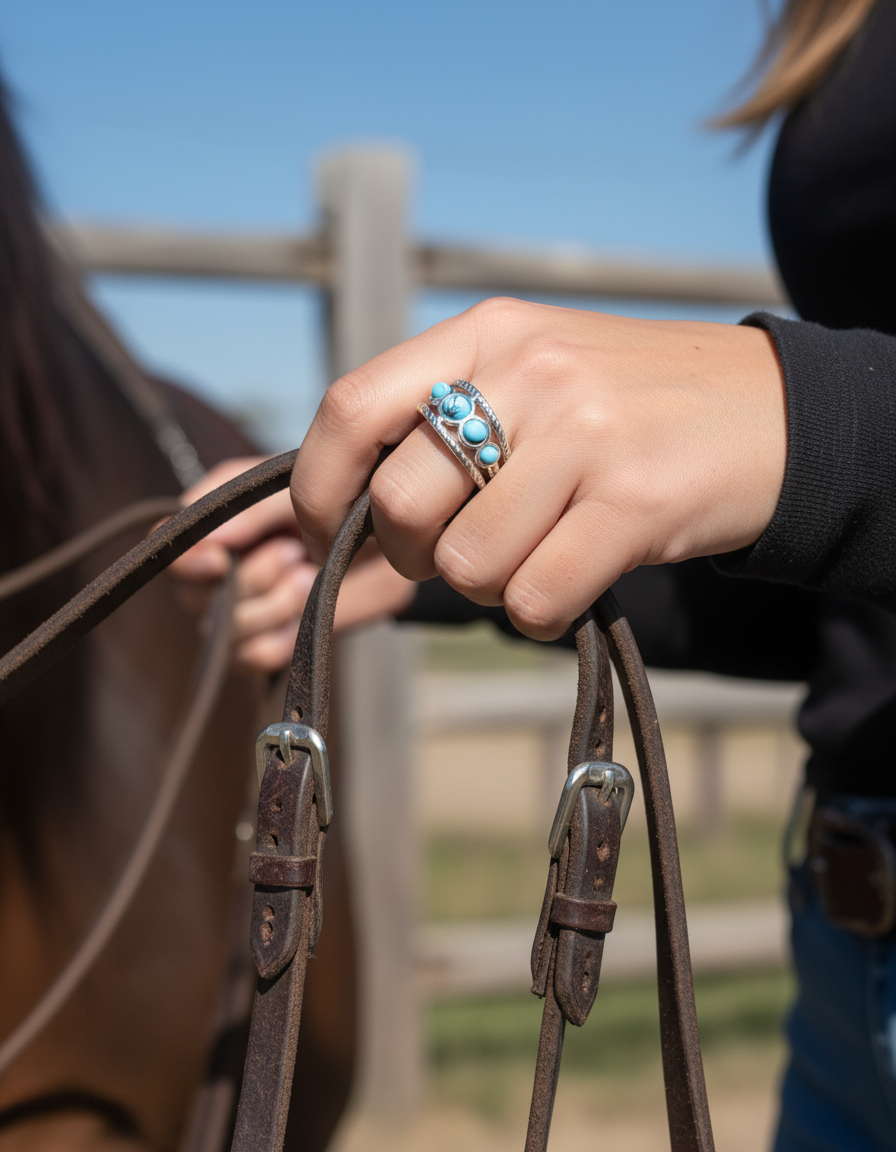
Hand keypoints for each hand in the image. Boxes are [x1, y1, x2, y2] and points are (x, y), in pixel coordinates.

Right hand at [171, 457, 415, 670]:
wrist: (389, 545)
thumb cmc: (338, 506)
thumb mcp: (298, 491)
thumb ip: (253, 509)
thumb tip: (213, 541)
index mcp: (214, 525)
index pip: (167, 546)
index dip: (187, 560)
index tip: (220, 559)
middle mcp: (215, 573)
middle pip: (196, 596)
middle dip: (251, 578)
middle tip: (293, 552)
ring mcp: (237, 614)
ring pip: (226, 631)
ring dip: (274, 605)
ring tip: (308, 576)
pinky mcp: (263, 646)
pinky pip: (253, 657)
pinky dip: (282, 638)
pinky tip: (306, 612)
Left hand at [291, 298, 785, 640]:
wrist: (776, 412)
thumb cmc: (632, 405)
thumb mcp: (534, 376)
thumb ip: (442, 423)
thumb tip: (342, 512)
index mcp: (488, 334)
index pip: (350, 408)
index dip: (316, 488)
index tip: (328, 532)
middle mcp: (529, 372)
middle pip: (398, 504)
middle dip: (409, 557)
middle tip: (457, 551)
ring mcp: (584, 434)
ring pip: (465, 564)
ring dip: (487, 586)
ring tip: (535, 554)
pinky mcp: (634, 503)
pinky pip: (533, 598)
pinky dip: (539, 612)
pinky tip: (572, 582)